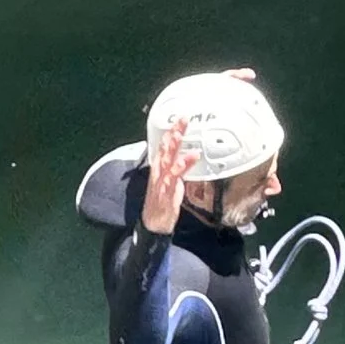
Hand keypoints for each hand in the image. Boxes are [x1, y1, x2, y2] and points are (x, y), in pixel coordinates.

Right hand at [142, 118, 197, 232]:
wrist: (153, 224)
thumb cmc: (162, 202)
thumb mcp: (171, 182)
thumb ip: (177, 168)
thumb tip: (185, 157)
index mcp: (160, 168)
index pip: (165, 146)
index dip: (171, 132)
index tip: (180, 119)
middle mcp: (159, 172)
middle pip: (165, 149)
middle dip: (173, 133)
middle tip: (182, 119)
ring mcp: (161, 182)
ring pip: (167, 160)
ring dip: (174, 146)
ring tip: (181, 134)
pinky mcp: (166, 192)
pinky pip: (174, 177)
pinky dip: (182, 166)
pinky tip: (190, 157)